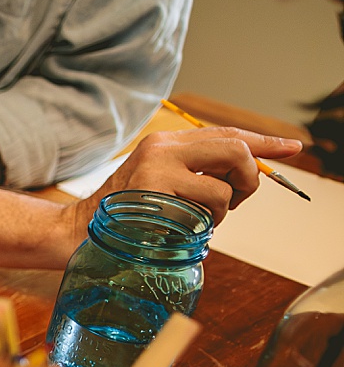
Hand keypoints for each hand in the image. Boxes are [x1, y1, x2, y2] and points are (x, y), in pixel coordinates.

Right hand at [69, 127, 302, 240]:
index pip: (226, 134)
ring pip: (223, 188)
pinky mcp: (155, 195)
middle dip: (250, 178)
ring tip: (197, 222)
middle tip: (240, 199)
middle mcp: (162, 148)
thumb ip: (195, 173)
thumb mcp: (158, 183)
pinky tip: (180, 228)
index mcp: (165, 141)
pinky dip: (203, 226)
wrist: (75, 232)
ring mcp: (157, 170)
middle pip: (236, 150)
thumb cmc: (120, 215)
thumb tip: (246, 176)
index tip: (292, 148)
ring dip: (222, 213)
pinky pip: (204, 210)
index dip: (264, 142)